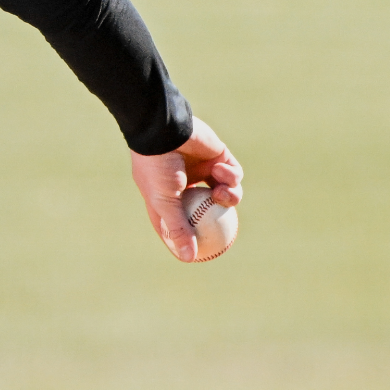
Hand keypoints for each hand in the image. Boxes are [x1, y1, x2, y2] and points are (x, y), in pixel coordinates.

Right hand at [129, 116, 242, 261]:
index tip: (199, 256)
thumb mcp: (164, 202)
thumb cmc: (157, 167)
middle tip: (229, 234)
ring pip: (225, 194)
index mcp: (166, 197)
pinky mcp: (217, 158)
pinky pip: (232, 174)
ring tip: (222, 194)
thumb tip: (189, 258)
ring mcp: (201, 171)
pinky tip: (219, 170)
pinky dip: (229, 175)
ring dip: (229, 196)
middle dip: (219, 222)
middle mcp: (185, 186)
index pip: (177, 224)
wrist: (165, 130)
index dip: (187, 240)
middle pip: (207, 211)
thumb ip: (178, 228)